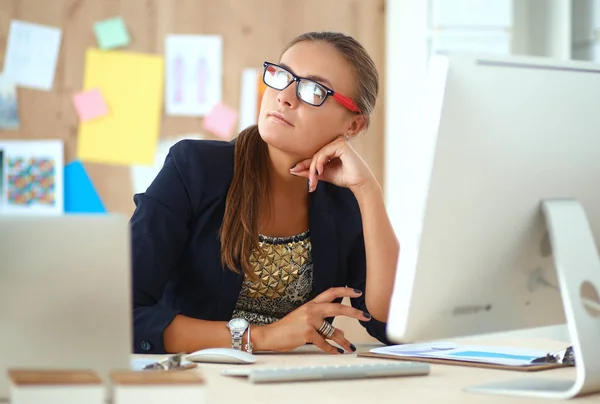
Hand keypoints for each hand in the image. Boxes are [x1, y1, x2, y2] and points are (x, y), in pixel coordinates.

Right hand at [256, 287, 370, 353]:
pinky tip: (336, 352)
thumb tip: (339, 331)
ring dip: (343, 341)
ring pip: (333, 331)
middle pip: (338, 307)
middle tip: (365, 316)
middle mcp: (312, 310)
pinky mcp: (307, 333)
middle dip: (354, 312)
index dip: (346, 291)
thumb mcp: (305, 322)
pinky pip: (324, 343)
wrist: (271, 335)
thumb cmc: (287, 328)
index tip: (358, 292)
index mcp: (311, 304)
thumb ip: (322, 324)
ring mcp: (309, 321)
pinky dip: (331, 349)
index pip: (331, 292)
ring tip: (350, 346)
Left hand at [289, 136, 375, 192]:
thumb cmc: (345, 178)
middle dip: (309, 169)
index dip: (304, 164)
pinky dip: (319, 162)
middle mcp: (335, 143)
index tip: (293, 171)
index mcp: (332, 149)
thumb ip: (310, 172)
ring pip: (318, 154)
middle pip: (315, 155)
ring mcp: (338, 142)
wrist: (359, 183)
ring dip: (313, 168)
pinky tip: (320, 171)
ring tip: (314, 180)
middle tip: (309, 183)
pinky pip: (324, 152)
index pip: (315, 156)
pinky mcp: (341, 144)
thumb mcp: (324, 174)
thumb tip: (293, 170)